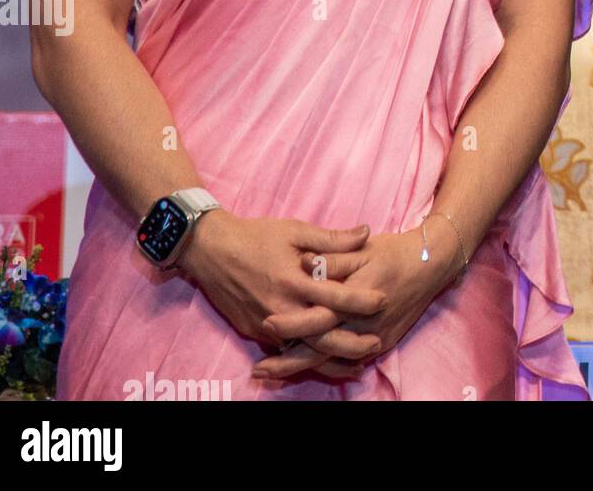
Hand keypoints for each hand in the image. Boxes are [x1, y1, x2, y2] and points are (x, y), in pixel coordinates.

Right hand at [176, 210, 386, 379]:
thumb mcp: (295, 230)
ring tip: (357, 363)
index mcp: (292, 280)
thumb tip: (366, 233)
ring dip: (330, 359)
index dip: (360, 300)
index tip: (383, 300)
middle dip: (350, 345)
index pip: (334, 297)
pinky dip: (305, 355)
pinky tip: (324, 358)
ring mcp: (265, 324)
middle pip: (321, 336)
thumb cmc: (256, 235)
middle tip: (376, 343)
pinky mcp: (253, 331)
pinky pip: (285, 348)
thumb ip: (332, 238)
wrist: (210, 250)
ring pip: (303, 350)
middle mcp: (280, 307)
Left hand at [249, 225, 462, 381]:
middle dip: (289, 359)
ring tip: (270, 372)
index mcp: (360, 292)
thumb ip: (334, 255)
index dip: (294, 320)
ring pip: (332, 359)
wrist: (432, 264)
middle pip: (322, 346)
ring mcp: (375, 337)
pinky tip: (302, 368)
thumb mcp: (364, 248)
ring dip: (301, 367)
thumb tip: (306, 261)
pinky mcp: (381, 344)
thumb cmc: (394, 251)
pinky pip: (347, 360)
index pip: (322, 313)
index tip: (266, 321)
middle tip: (259, 369)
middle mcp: (367, 320)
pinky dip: (324, 366)